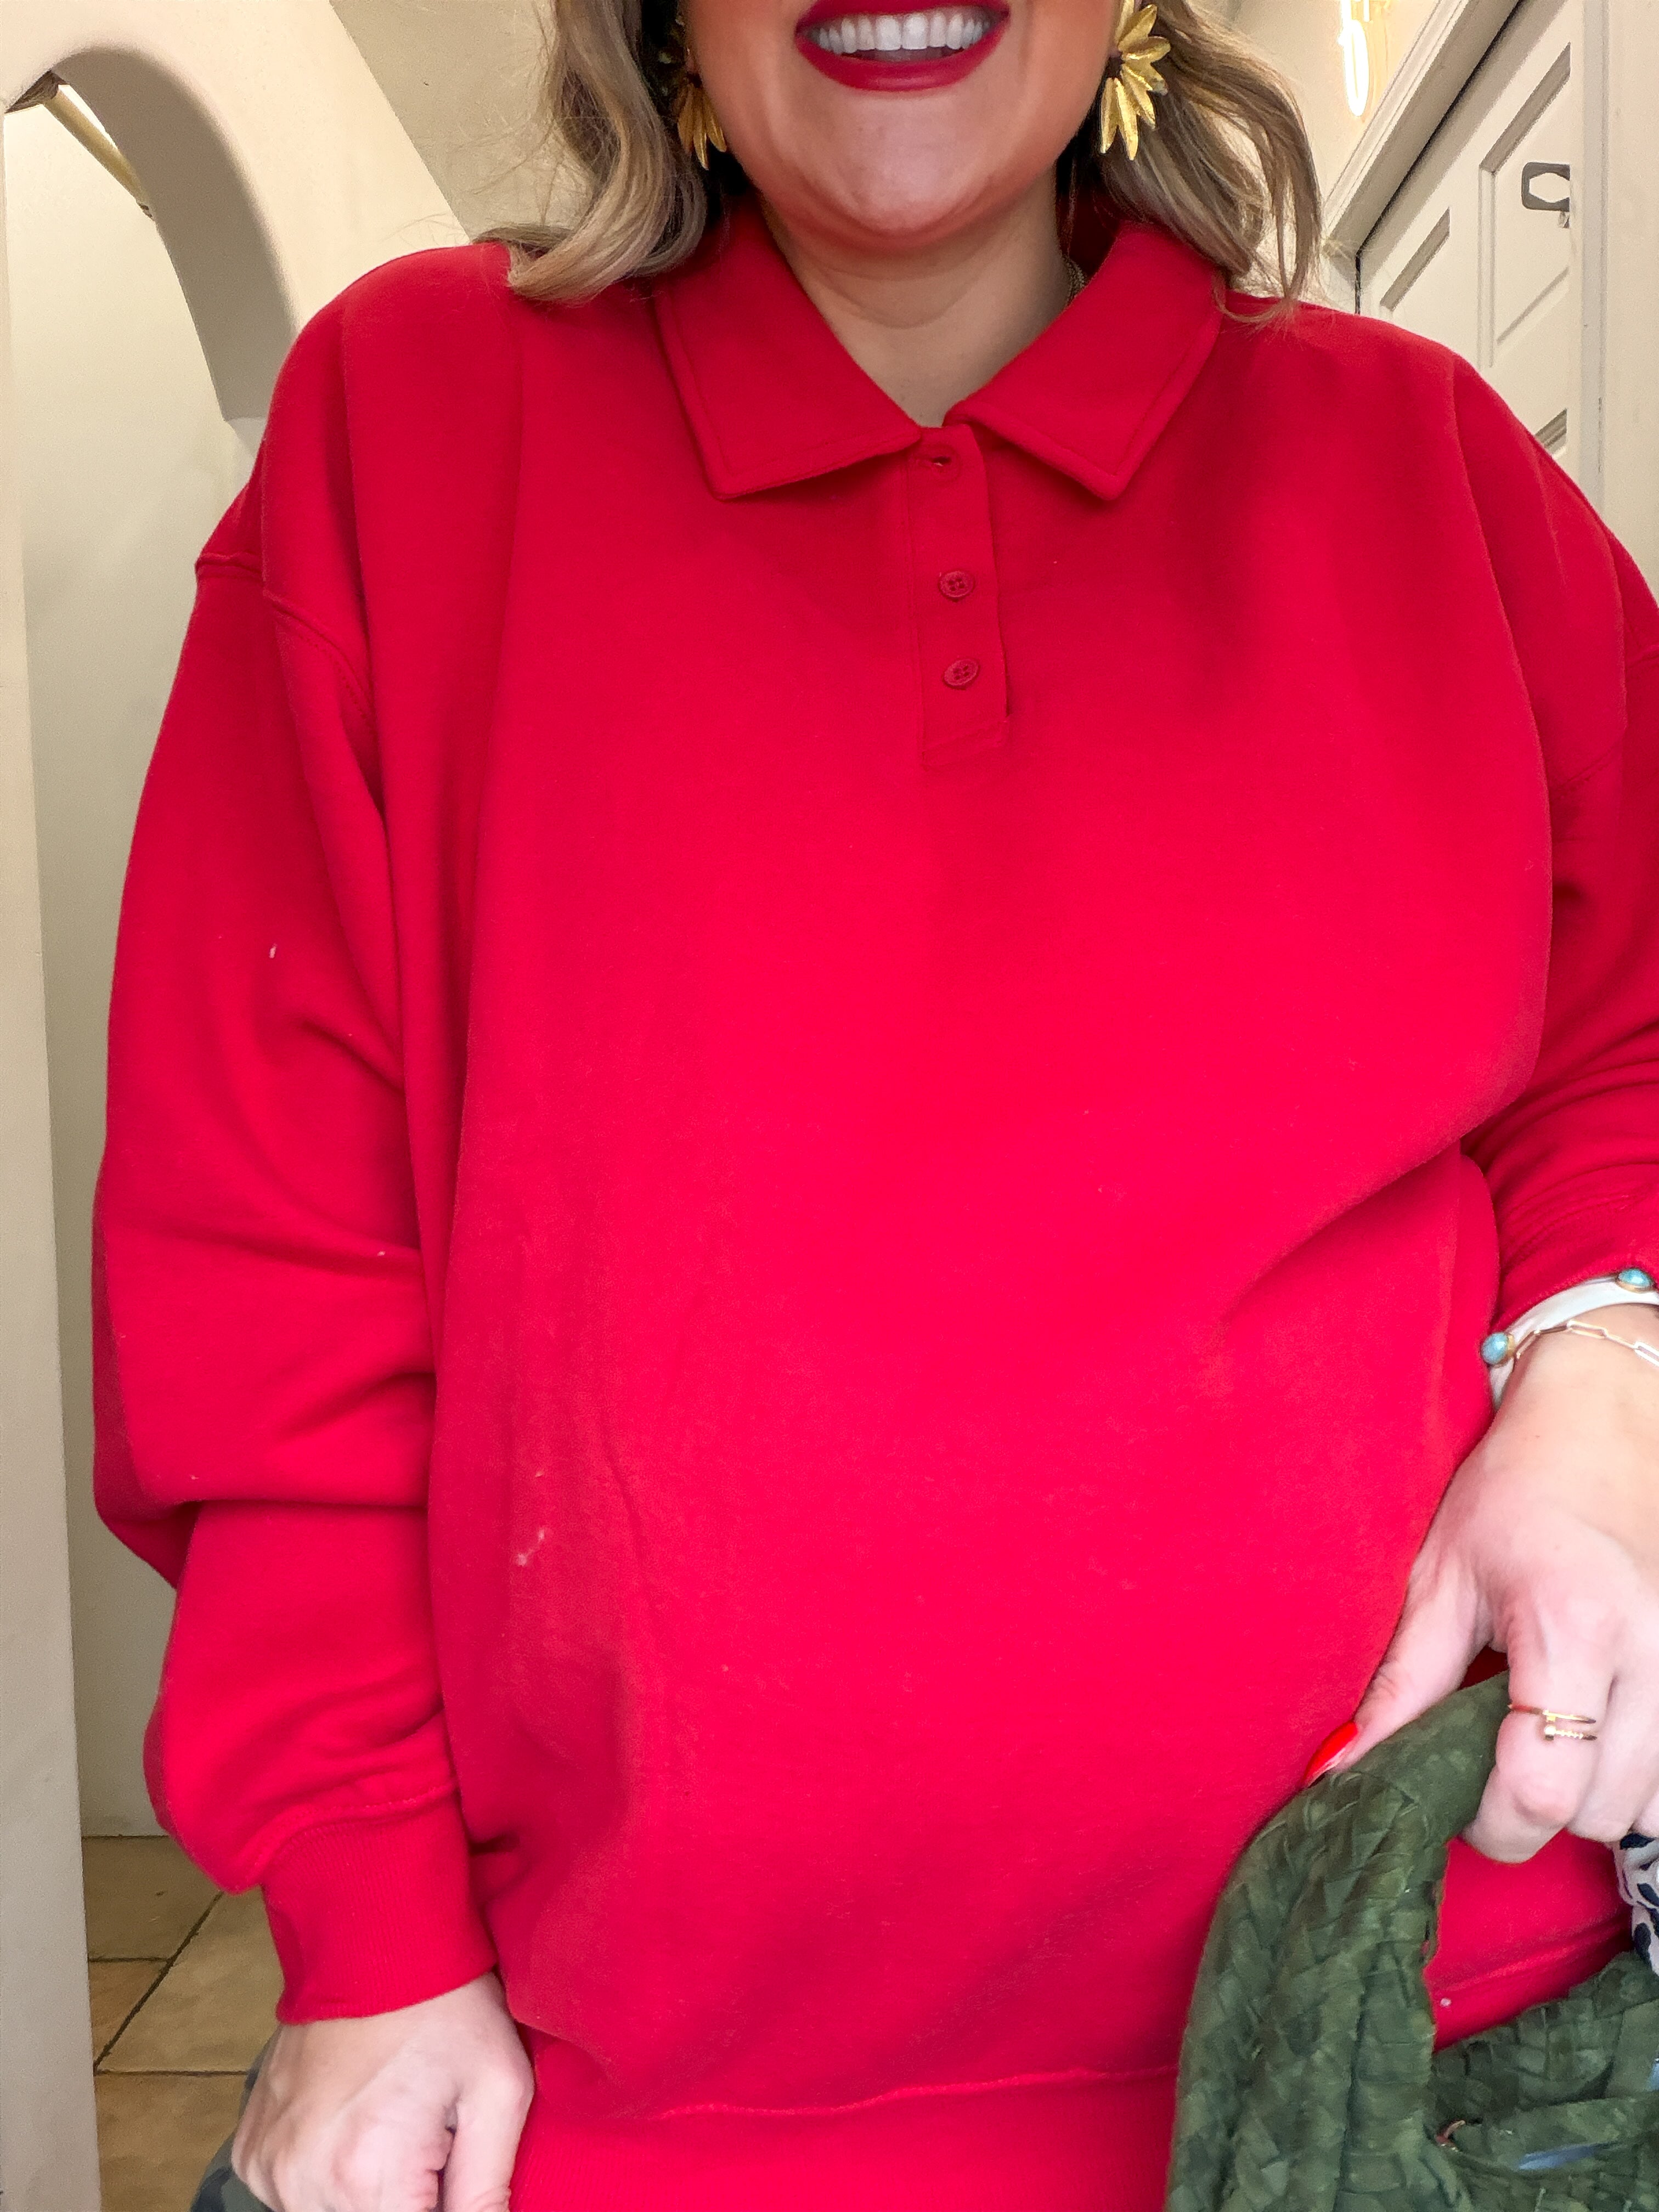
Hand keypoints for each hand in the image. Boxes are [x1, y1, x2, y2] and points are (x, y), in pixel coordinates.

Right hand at [232, 1971, 532, 2211]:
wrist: (372, 1937)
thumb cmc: (447, 2007)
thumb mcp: (499, 2092)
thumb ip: (488, 2191)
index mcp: (367, 2179)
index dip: (444, 2206)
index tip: (451, 2171)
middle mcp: (302, 2184)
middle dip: (407, 2200)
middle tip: (430, 2141)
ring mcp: (268, 2169)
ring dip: (368, 2193)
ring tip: (394, 2126)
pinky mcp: (251, 2153)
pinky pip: (296, 2195)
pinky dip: (330, 2177)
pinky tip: (358, 2124)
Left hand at [1336, 1305, 1658, 1859]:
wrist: (1603, 1424)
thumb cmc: (1514, 1493)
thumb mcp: (1441, 1579)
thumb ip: (1401, 1687)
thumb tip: (1347, 1772)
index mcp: (1570, 1629)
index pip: (1540, 1789)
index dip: (1491, 1822)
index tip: (1457, 1801)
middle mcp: (1649, 1657)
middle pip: (1599, 1814)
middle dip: (1537, 1810)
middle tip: (1494, 1759)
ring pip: (1651, 1809)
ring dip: (1593, 1799)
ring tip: (1548, 1740)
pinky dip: (1636, 1779)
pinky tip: (1596, 1735)